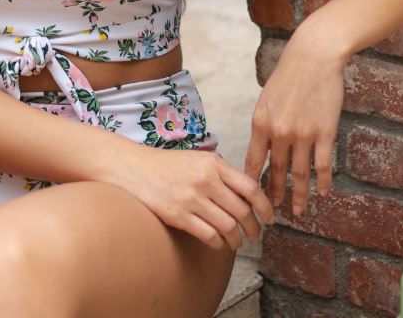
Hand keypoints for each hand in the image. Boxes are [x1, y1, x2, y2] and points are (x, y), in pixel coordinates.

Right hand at [116, 145, 275, 249]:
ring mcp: (192, 198)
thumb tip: (246, 192)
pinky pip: (209, 236)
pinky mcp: (178, 215)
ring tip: (237, 243)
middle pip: (242, 210)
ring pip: (228, 226)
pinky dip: (218, 243)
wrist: (132, 167)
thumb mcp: (197, 159)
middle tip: (255, 236)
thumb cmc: (166, 165)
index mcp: (213, 163)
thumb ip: (221, 172)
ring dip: (237, 240)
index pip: (250, 187)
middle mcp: (205, 179)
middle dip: (254, 228)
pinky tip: (217, 243)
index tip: (270, 218)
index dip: (265, 206)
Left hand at [244, 28, 345, 215]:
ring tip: (299, 211)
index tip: (251, 199)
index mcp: (260, 123)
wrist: (313, 57)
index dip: (251, 184)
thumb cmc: (289, 75)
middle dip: (274, 194)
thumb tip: (261, 148)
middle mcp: (279, 132)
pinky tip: (323, 193)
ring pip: (298, 174)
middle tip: (273, 212)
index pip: (252, 162)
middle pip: (275, 172)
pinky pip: (321, 165)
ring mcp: (302, 134)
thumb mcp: (266, 99)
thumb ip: (264, 124)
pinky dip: (322, 182)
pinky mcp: (324, 133)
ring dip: (298, 196)